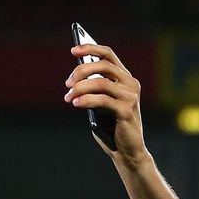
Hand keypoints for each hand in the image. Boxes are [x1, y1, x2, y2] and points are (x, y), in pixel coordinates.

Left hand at [64, 43, 146, 164]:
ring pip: (101, 83)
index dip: (91, 49)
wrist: (126, 150)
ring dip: (80, 88)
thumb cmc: (110, 125)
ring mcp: (131, 97)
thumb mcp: (100, 102)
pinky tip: (75, 104)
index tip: (73, 50)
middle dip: (81, 71)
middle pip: (104, 66)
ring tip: (68, 97)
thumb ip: (93, 89)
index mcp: (124, 78)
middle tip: (67, 84)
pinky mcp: (127, 111)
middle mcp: (130, 84)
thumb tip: (74, 79)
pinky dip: (86, 100)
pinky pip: (103, 100)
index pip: (108, 55)